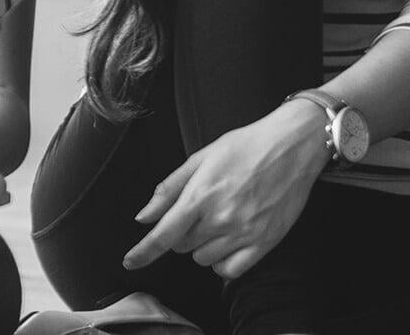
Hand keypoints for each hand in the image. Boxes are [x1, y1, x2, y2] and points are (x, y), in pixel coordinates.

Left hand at [124, 102, 330, 278]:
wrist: (289, 148)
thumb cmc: (242, 147)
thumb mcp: (199, 159)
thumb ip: (169, 189)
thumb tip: (144, 216)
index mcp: (199, 195)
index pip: (164, 234)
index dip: (144, 251)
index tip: (129, 262)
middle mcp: (220, 219)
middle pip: (182, 246)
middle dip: (180, 231)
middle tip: (198, 208)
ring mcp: (244, 234)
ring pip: (203, 259)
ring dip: (201, 244)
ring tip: (217, 218)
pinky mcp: (265, 244)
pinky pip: (231, 271)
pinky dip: (222, 262)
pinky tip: (227, 241)